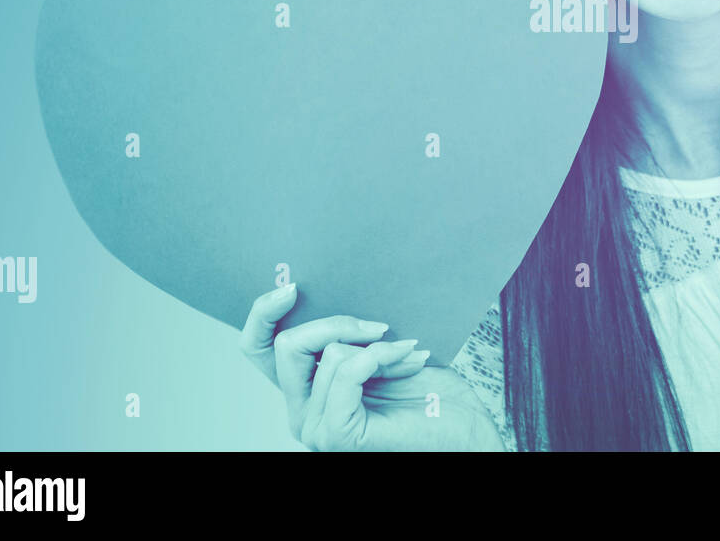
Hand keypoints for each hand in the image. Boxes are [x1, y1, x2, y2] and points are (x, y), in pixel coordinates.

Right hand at [240, 283, 505, 450]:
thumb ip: (347, 329)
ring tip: (406, 352)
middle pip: (286, 345)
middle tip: (379, 326)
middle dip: (336, 322)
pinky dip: (381, 357)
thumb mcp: (379, 345)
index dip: (263, 313)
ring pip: (326, 353)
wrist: (463, 426)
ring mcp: (316, 425)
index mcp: (304, 386)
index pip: (256, 348)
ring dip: (377, 344)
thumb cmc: (428, 388)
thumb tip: (334, 286)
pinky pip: (348, 371)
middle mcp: (301, 409)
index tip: (292, 287)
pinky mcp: (338, 433)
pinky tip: (409, 360)